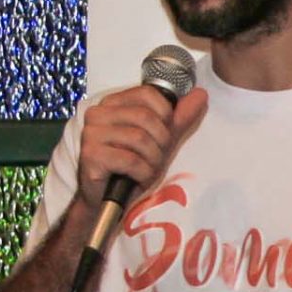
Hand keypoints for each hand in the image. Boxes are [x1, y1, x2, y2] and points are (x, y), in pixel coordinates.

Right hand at [78, 83, 208, 203]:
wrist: (109, 198)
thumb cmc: (132, 166)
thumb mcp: (161, 139)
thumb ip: (180, 117)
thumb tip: (201, 94)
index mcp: (112, 103)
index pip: (147, 93)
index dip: (166, 114)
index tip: (165, 132)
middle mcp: (97, 114)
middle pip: (145, 116)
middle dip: (161, 141)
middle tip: (156, 156)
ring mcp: (91, 134)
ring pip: (139, 138)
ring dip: (152, 159)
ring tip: (147, 167)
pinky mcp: (91, 155)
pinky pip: (130, 160)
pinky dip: (142, 173)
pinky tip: (137, 177)